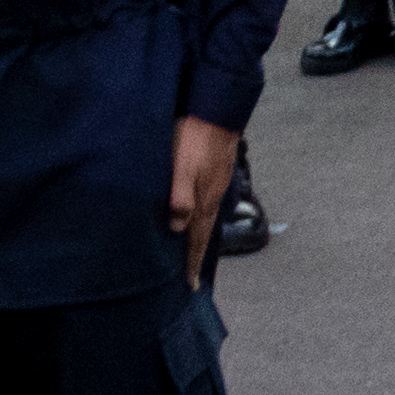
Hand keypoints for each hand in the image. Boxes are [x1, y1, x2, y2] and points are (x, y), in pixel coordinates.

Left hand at [170, 115, 238, 279]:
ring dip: (198, 237)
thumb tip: (176, 228)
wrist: (218, 109)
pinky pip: (208, 204)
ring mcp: (217, 185)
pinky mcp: (217, 173)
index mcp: (204, 200)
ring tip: (192, 251)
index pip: (196, 240)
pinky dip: (201, 218)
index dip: (191, 263)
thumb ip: (180, 198)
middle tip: (190, 276)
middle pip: (204, 234)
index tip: (189, 285)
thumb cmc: (194, 136)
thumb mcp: (182, 167)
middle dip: (196, 256)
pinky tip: (196, 215)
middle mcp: (213, 197)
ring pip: (206, 219)